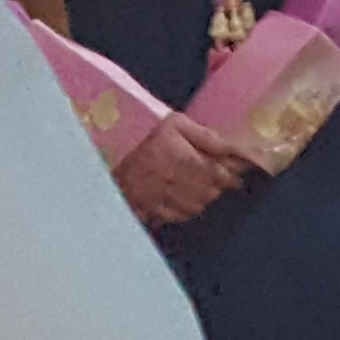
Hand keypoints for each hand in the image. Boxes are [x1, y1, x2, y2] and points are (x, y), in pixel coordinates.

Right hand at [112, 114, 244, 229]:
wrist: (105, 144)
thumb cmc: (143, 129)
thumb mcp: (176, 123)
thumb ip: (207, 138)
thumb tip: (234, 149)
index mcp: (185, 160)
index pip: (220, 175)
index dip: (231, 176)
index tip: (234, 175)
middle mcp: (175, 182)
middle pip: (210, 193)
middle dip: (216, 187)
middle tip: (215, 179)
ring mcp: (160, 197)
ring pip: (195, 207)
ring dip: (201, 198)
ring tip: (197, 187)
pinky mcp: (146, 207)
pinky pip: (175, 216)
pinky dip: (183, 210)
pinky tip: (181, 199)